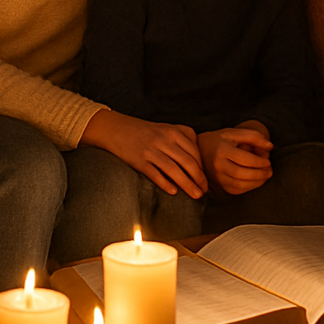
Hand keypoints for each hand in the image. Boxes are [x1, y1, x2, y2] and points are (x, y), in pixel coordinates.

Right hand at [80, 110, 206, 197]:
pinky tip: (174, 192)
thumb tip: (200, 160)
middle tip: (204, 190)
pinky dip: (166, 183)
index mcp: (173, 131)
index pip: (195, 152)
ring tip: (196, 195)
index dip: (203, 167)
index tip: (207, 179)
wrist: (116, 129)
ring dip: (187, 184)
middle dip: (199, 178)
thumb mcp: (166, 128)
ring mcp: (151, 150)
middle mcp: (164, 139)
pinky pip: (155, 174)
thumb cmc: (145, 131)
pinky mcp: (139, 160)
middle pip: (188, 162)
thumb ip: (183, 138)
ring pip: (174, 170)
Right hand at [197, 127, 273, 195]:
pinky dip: (249, 188)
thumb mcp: (235, 132)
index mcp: (222, 150)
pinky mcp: (220, 185)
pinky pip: (236, 190)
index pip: (244, 159)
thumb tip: (270, 146)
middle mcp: (218, 165)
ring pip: (239, 185)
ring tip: (266, 176)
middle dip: (259, 175)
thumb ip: (254, 136)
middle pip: (241, 174)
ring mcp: (217, 177)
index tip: (268, 161)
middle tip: (270, 171)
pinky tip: (256, 181)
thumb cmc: (222, 140)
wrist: (202, 149)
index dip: (259, 162)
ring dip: (256, 183)